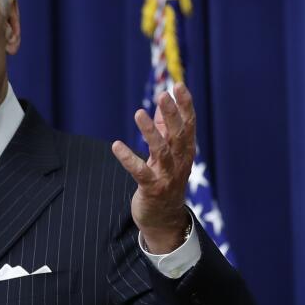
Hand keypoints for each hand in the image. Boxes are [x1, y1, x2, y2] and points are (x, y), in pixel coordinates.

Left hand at [111, 83, 195, 253]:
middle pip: (177, 134)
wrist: (164, 219)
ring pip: (162, 150)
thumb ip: (164, 131)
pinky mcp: (152, 189)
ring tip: (139, 113)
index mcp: (185, 153)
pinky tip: (116, 146)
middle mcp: (180, 162)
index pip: (188, 125)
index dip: (185, 106)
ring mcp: (167, 176)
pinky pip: (141, 172)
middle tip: (163, 94)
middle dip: (171, 114)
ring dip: (150, 132)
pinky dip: (129, 159)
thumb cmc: (164, 182)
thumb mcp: (167, 156)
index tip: (179, 85)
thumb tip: (161, 106)